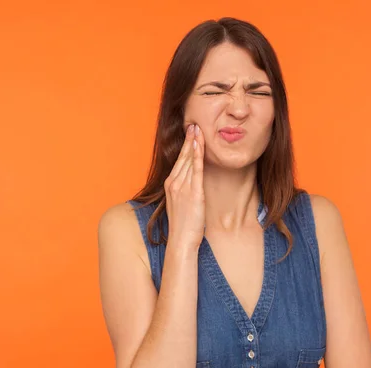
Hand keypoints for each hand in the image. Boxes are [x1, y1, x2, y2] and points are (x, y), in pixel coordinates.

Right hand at [164, 124, 205, 250]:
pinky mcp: (193, 193)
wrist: (181, 241)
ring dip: (193, 143)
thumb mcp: (181, 204)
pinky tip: (200, 145)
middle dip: (188, 140)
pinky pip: (195, 170)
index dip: (185, 146)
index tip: (190, 134)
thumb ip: (185, 191)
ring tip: (198, 129)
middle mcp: (174, 183)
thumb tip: (192, 184)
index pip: (179, 161)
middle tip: (194, 124)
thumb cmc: (183, 226)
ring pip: (188, 160)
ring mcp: (182, 187)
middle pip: (182, 157)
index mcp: (170, 185)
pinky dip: (197, 156)